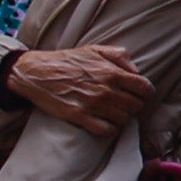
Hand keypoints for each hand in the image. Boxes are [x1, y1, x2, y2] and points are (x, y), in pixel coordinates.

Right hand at [5, 45, 150, 135]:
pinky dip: (110, 129)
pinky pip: (107, 131)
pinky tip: (104, 123)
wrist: (36, 73)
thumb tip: (136, 71)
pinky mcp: (80, 117)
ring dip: (120, 117)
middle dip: (132, 105)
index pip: (145, 89)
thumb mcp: (94, 49)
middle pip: (136, 106)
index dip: (144, 92)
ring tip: (112, 112)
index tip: (137, 94)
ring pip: (123, 119)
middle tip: (122, 103)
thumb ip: (120, 56)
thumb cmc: (66, 61)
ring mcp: (93, 105)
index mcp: (112, 72)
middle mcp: (106, 90)